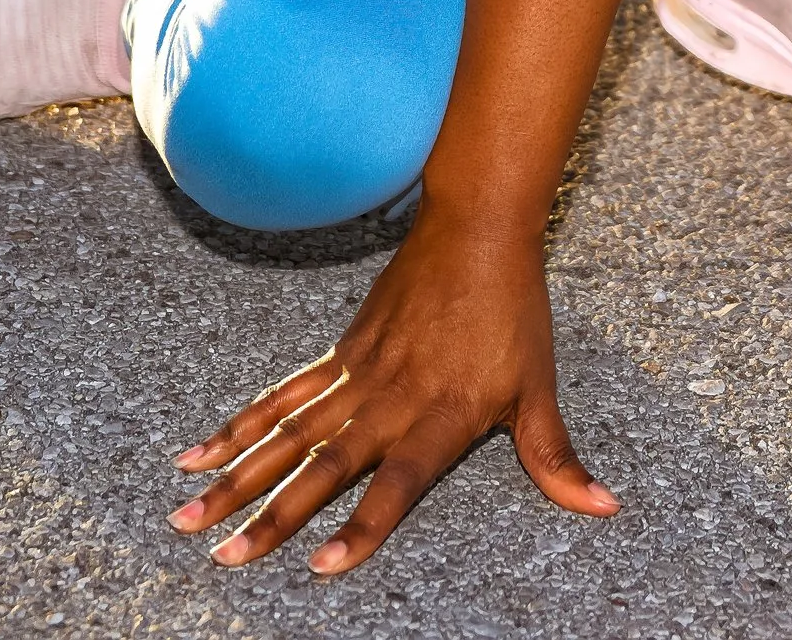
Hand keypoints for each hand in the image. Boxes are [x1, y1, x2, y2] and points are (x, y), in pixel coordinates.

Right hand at [166, 208, 616, 573]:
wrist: (477, 224)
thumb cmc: (514, 311)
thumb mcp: (538, 389)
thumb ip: (555, 459)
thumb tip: (603, 509)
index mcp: (440, 419)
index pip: (396, 486)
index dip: (362, 527)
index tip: (321, 568)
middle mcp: (390, 402)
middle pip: (323, 467)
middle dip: (272, 516)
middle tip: (224, 556)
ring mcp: (358, 375)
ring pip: (287, 433)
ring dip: (237, 477)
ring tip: (188, 516)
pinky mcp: (340, 353)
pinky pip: (283, 395)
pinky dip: (241, 424)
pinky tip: (201, 453)